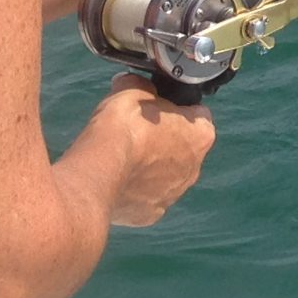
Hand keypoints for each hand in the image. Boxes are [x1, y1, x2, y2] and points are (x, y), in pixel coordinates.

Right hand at [85, 75, 217, 226]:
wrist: (97, 174)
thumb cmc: (122, 128)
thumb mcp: (131, 90)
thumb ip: (140, 86)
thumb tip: (132, 83)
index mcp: (200, 136)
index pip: (198, 115)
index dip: (177, 108)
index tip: (158, 106)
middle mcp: (195, 168)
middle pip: (183, 148)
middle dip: (164, 140)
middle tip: (137, 132)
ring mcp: (174, 194)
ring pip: (166, 175)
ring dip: (151, 167)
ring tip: (123, 158)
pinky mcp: (151, 214)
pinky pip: (147, 198)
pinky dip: (135, 190)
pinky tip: (117, 180)